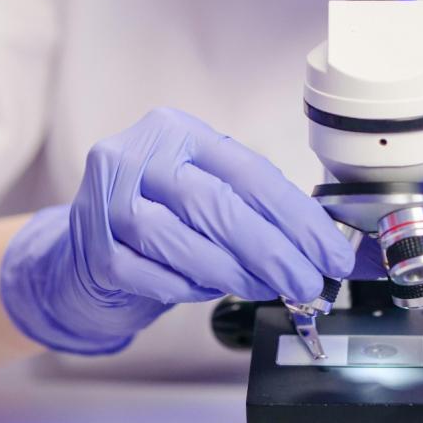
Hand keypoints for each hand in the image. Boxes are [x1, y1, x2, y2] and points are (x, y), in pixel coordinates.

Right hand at [0, 107, 354, 353]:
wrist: (88, 254)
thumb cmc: (166, 221)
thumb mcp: (212, 197)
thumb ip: (264, 214)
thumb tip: (333, 252)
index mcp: (179, 132)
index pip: (252, 174)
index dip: (300, 219)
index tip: (334, 255)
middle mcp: (138, 156)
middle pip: (218, 206)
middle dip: (275, 251)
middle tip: (308, 283)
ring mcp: (107, 201)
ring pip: (183, 242)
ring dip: (236, 273)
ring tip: (265, 288)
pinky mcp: (94, 249)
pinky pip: (156, 276)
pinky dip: (192, 288)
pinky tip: (208, 289)